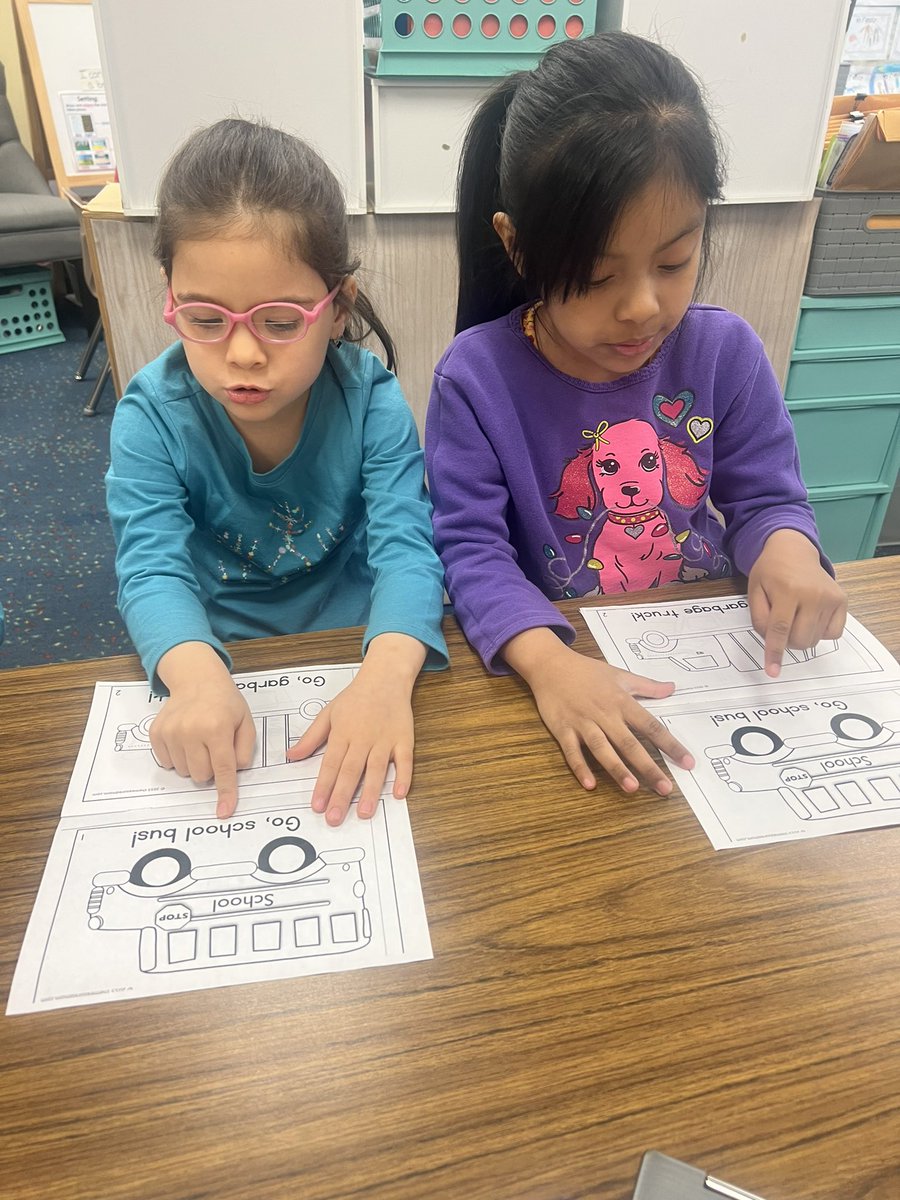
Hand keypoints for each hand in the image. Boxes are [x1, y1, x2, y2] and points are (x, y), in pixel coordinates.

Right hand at [152, 643, 255, 818]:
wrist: (197, 680)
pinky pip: (168, 763)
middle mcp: (191, 730)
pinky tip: (185, 739)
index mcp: (217, 728)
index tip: (224, 811)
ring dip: (194, 763)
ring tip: (199, 741)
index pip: (223, 768)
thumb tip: (234, 773)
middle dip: (210, 768)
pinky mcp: (156, 734)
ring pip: (183, 772)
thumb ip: (245, 750)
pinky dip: (178, 757)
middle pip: (201, 775)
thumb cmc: (225, 703)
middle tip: (214, 747)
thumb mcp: (246, 722)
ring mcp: (170, 732)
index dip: (225, 791)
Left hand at [287, 633, 425, 826]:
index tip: (317, 806)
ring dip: (370, 791)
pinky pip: (405, 760)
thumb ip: (311, 737)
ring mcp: (385, 739)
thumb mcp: (328, 714)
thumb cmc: (355, 698)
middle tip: (335, 818)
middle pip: (351, 770)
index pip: (330, 764)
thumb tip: (291, 756)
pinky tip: (399, 794)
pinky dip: (403, 776)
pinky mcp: (404, 738)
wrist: (385, 678)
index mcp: (343, 733)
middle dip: (342, 796)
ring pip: (377, 768)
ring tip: (364, 813)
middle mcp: (363, 738)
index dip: (324, 786)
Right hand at [504, 628, 694, 794]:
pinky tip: (590, 785)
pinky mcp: (563, 729)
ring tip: (632, 788)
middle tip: (665, 788)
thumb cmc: (587, 671)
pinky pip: (572, 751)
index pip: (651, 726)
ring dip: (617, 769)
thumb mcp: (620, 675)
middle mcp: (604, 714)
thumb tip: (673, 688)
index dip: (670, 744)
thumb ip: (647, 686)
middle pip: (629, 743)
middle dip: (648, 766)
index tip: (688, 762)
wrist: (550, 665)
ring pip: (602, 749)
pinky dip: (580, 767)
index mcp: (621, 701)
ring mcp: (583, 723)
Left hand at [747, 529, 846, 676]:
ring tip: (795, 615)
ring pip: (815, 640)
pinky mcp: (842, 601)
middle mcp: (813, 594)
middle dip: (786, 641)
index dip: (775, 653)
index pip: (780, 629)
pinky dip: (819, 632)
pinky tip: (811, 617)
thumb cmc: (770, 571)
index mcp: (787, 590)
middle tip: (781, 624)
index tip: (772, 671)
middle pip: (799, 639)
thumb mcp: (754, 590)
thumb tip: (770, 642)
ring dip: (801, 636)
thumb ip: (759, 618)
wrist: (793, 550)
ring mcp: (830, 598)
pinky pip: (833, 633)